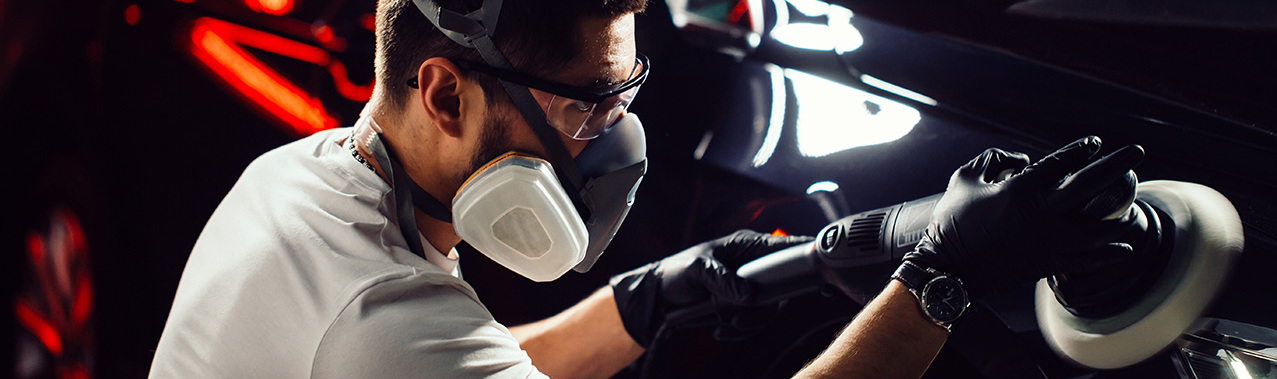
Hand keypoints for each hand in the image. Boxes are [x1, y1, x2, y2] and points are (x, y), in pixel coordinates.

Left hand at [610, 230, 813, 347]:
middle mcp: (754, 265)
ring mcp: (750, 286)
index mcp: (748, 246)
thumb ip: (721, 279)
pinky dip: (738, 331)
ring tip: (722, 323)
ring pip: (769, 310)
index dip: (807, 257)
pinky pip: (753, 322)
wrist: (659, 295)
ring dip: (747, 323)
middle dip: (763, 310)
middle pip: (781, 290)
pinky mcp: (742, 305)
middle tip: (739, 318)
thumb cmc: (676, 272)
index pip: (786, 248)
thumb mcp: (697, 271)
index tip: (821, 273)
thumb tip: (747, 295)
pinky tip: (719, 331)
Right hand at [905, 136, 1144, 297]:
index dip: (1081, 149)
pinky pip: (1087, 259)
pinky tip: (1126, 248)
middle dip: (1116, 164)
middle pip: (1089, 183)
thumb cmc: (953, 221)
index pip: (1059, 161)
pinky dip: (1108, 254)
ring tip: (1132, 207)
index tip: (1096, 142)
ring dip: (1117, 215)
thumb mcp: (965, 178)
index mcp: (1020, 187)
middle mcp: (1040, 212)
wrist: (950, 268)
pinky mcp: (1048, 263)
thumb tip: (1021, 159)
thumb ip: (993, 159)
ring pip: (1095, 226)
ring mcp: (1047, 240)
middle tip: (1137, 152)